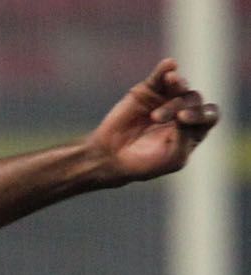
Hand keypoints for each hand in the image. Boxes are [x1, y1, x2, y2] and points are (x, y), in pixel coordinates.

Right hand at [88, 59, 218, 184]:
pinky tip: (169, 65)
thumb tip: (186, 108)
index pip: (209, 115)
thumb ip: (188, 134)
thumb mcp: (173, 157)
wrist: (110, 158)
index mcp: (193, 130)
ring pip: (182, 86)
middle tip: (157, 118)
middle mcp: (184, 112)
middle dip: (179, 106)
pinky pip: (163, 74)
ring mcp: (168, 98)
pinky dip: (166, 68)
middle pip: (195, 100)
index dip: (202, 114)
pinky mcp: (151, 89)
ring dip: (177, 85)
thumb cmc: (143, 163)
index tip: (182, 119)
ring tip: (169, 83)